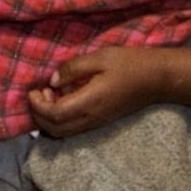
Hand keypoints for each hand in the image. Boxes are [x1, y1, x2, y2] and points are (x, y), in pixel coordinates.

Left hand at [24, 48, 163, 136]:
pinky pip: (74, 127)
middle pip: (55, 129)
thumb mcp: (100, 58)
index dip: (37, 105)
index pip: (54, 114)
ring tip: (50, 95)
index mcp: (89, 102)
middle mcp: (91, 117)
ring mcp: (97, 122)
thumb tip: (53, 80)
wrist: (157, 79)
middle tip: (38, 93)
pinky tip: (65, 99)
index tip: (33, 89)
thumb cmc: (130, 64)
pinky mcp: (101, 121)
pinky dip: (61, 119)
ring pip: (63, 131)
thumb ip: (74, 69)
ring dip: (49, 119)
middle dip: (39, 115)